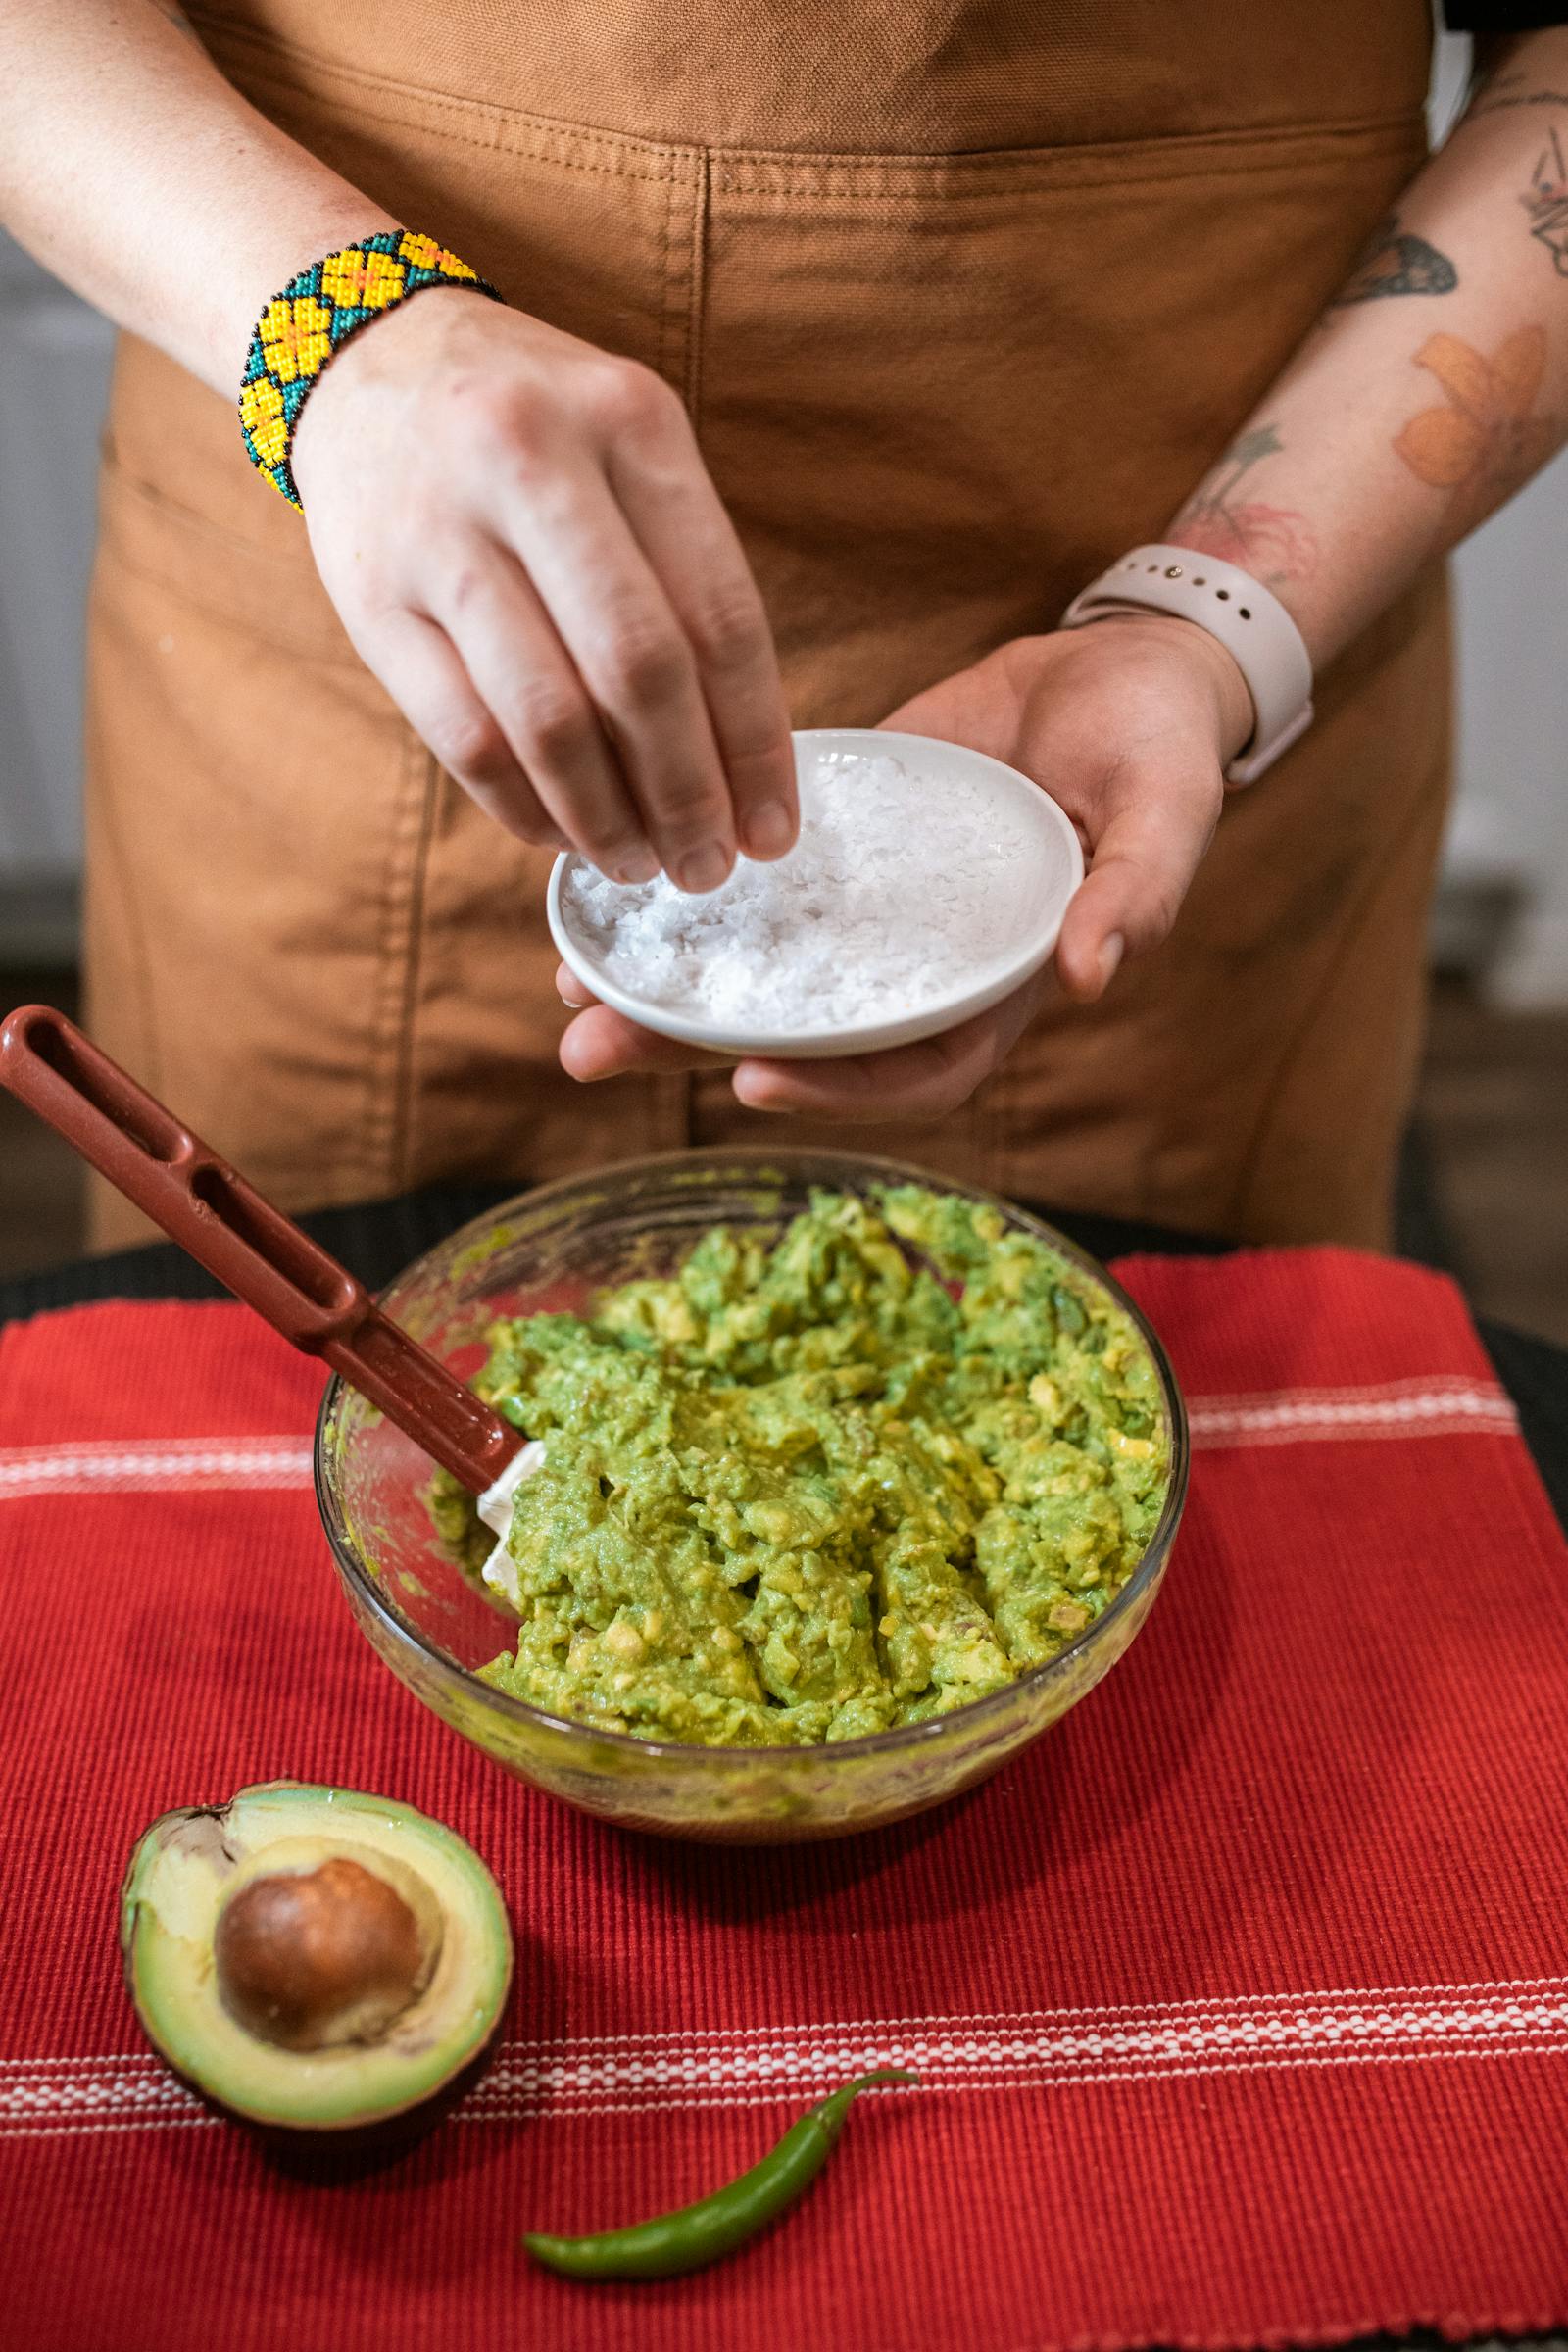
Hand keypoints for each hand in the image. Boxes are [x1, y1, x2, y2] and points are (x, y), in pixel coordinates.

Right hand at [290, 289, 796, 888]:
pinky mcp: (372, 599)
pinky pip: (464, 737)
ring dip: (605, 818)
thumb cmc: (533, 430)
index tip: (775, 829)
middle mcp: (532, 462)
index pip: (721, 615)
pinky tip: (559, 832)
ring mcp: (441, 532)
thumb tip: (740, 764)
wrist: (362, 358)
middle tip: (708, 867)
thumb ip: (684, 576)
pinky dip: (523, 806)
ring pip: (547, 719)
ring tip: (640, 864)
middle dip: (687, 795)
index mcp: (629, 421)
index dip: (757, 743)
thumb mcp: (627, 447)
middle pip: (639, 672)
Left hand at [556, 612, 1253, 1118]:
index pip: (913, 1067)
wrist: (1119, 668)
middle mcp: (919, 964)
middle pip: (806, 1035)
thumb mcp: (1169, 811)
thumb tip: (1092, 974)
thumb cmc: (1162, 750)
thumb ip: (1140, 892)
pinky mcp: (834, 840)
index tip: (754, 1079)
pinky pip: (755, 882)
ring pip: (762, 968)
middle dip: (697, 1049)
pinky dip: (685, 893)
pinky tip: (604, 884)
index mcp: (997, 983)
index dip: (840, 1087)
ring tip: (568, 983)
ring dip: (666, 985)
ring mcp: (870, 907)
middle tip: (589, 1049)